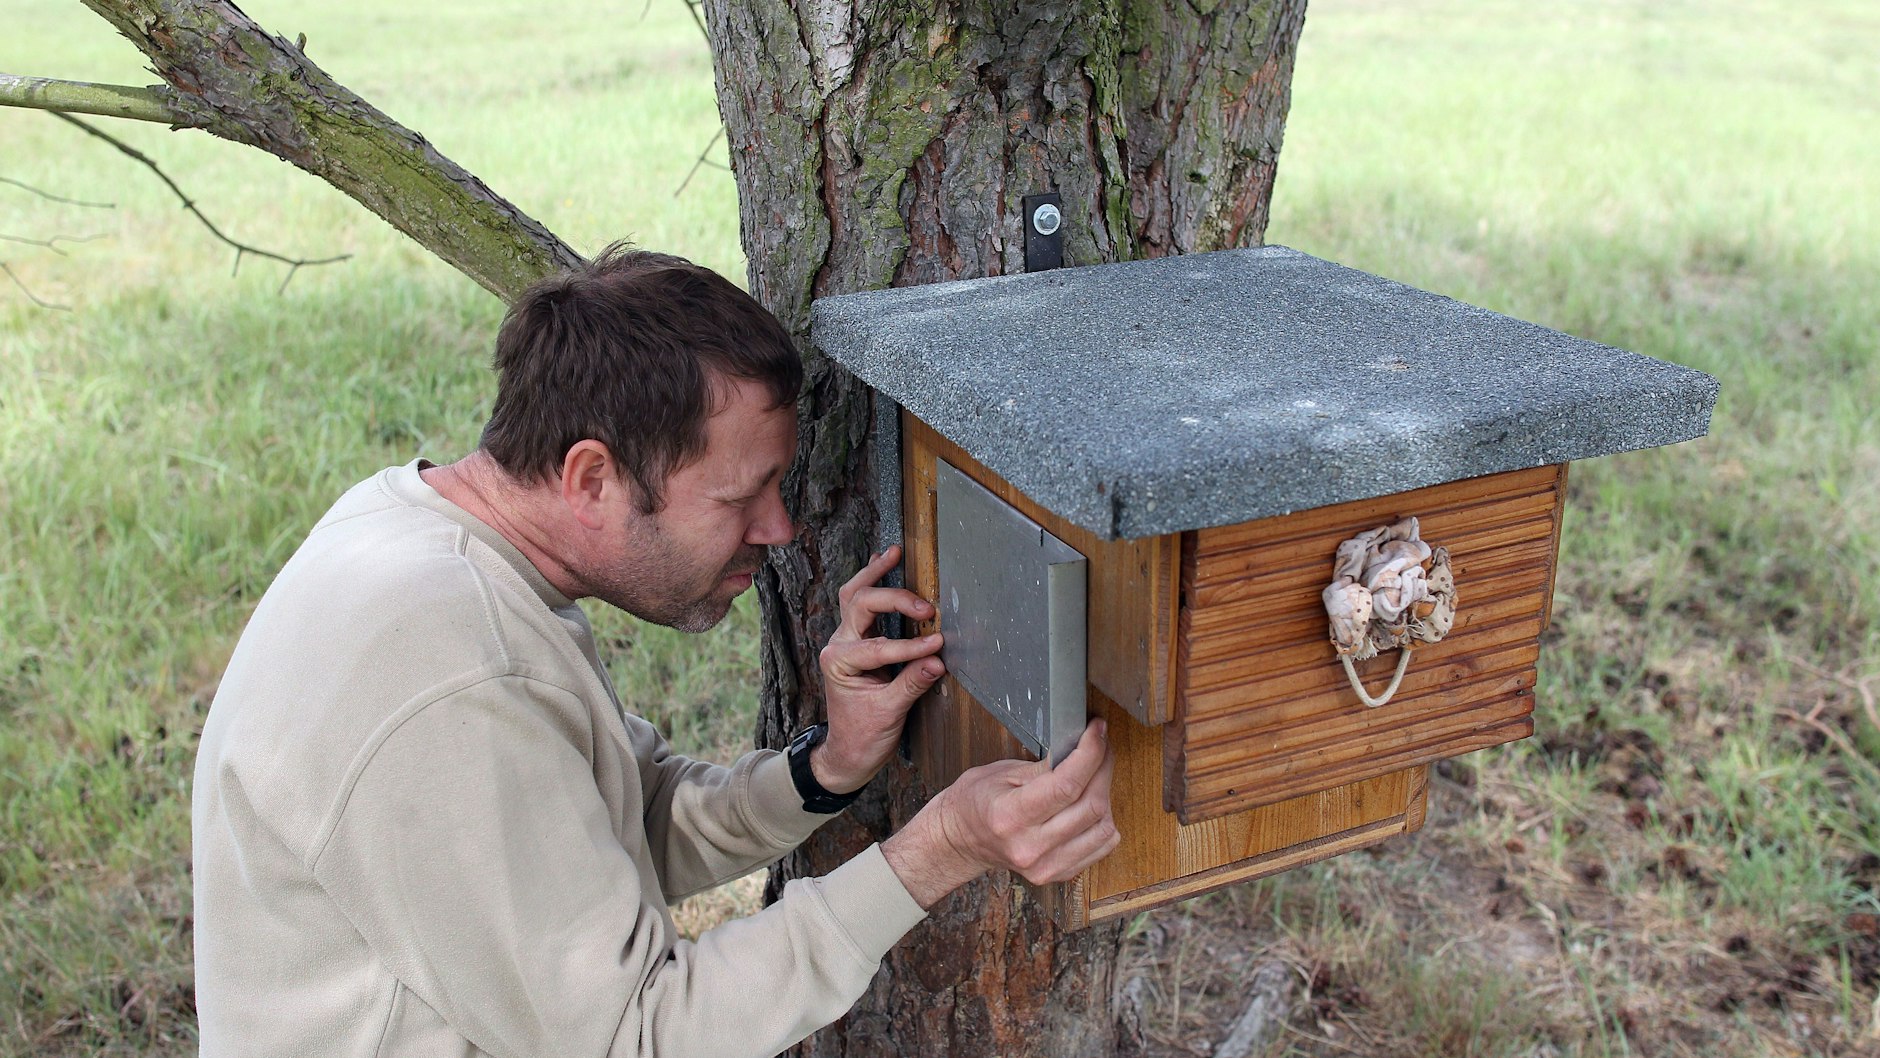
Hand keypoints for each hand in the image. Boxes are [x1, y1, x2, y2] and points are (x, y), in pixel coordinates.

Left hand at [814, 545, 946, 792]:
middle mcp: (837, 645)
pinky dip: (871, 581)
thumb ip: (912, 685)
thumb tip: (937, 660)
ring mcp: (845, 639)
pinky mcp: (855, 639)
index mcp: (839, 663)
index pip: (878, 647)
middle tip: (926, 608)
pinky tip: (884, 562)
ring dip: (874, 573)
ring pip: (854, 595)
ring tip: (894, 553)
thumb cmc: (863, 735)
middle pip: (860, 605)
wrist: (848, 752)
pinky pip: (858, 602)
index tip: (938, 645)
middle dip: (894, 601)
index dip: (910, 647)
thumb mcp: (889, 714)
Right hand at [880, 719, 1118, 908]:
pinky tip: (1090, 805)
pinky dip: (1104, 821)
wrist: (960, 840)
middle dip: (1103, 767)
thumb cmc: (977, 801)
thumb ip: (1046, 766)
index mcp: (1009, 816)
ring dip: (1105, 794)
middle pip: (1090, 805)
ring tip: (1093, 776)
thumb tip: (1084, 747)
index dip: (1090, 753)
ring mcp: (1045, 866)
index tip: (1097, 730)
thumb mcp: (1003, 772)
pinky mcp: (1058, 874)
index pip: (1066, 785)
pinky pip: (1102, 846)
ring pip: (1103, 827)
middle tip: (1100, 746)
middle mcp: (1029, 847)